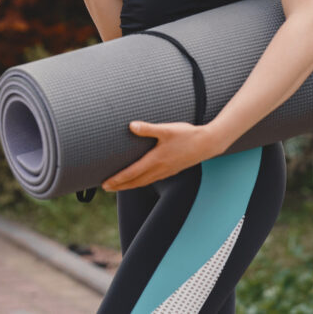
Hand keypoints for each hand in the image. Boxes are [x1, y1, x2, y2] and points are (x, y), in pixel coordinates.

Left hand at [101, 121, 220, 191]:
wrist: (207, 144)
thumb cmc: (187, 135)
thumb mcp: (167, 129)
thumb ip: (148, 128)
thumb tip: (131, 126)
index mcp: (156, 160)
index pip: (131, 173)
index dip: (117, 179)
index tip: (105, 184)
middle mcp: (160, 169)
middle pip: (135, 182)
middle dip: (120, 186)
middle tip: (105, 187)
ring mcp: (166, 171)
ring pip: (144, 182)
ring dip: (130, 185)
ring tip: (118, 185)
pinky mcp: (171, 170)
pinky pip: (152, 180)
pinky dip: (141, 182)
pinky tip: (139, 179)